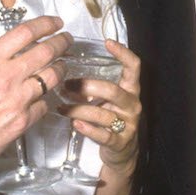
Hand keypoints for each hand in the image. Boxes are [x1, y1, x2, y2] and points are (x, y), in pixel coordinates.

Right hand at [0, 15, 69, 158]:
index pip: (25, 33)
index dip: (45, 24)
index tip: (53, 22)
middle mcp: (8, 77)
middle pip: (47, 52)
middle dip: (61, 42)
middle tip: (65, 39)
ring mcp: (19, 99)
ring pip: (52, 77)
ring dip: (60, 68)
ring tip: (62, 64)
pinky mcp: (24, 120)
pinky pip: (44, 104)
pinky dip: (46, 98)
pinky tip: (45, 94)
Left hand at [57, 39, 140, 173]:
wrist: (122, 152)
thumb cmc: (110, 119)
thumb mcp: (106, 101)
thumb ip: (93, 88)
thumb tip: (64, 75)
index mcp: (131, 90)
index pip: (134, 67)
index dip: (123, 53)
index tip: (107, 42)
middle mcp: (132, 104)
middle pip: (112, 91)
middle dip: (87, 87)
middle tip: (67, 85)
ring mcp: (128, 124)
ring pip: (102, 114)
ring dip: (78, 110)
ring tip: (61, 108)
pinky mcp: (120, 142)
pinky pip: (103, 134)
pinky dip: (87, 129)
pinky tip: (74, 124)